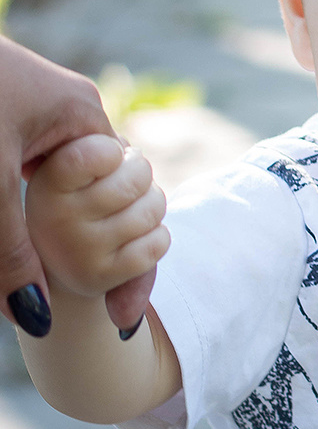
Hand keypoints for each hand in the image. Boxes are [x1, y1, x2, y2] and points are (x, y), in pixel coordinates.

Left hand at [0, 39, 153, 333]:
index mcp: (83, 115)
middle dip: (103, 251)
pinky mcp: (7, 115)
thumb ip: (11, 250)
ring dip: (65, 232)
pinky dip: (33, 210)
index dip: (130, 262)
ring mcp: (35, 110)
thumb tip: (35, 321)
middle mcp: (69, 109)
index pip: (127, 197)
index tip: (120, 316)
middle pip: (100, 194)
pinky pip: (33, 173)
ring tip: (77, 282)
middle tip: (104, 308)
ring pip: (63, 188)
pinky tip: (23, 239)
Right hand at [24, 135, 169, 304]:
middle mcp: (59, 218)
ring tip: (129, 208)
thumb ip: (100, 153)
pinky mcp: (101, 277)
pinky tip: (135, 236)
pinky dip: (157, 236)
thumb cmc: (76, 199)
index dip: (114, 151)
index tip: (107, 157)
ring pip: (151, 211)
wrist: (55, 261)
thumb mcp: (76, 171)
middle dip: (141, 175)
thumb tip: (122, 159)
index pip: (99, 153)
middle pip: (136, 179)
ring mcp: (80, 250)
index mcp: (48, 182)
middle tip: (126, 183)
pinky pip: (157, 244)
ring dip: (152, 205)